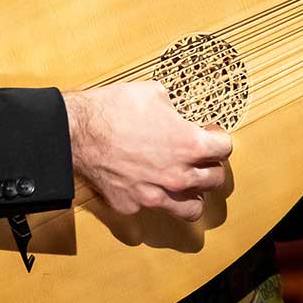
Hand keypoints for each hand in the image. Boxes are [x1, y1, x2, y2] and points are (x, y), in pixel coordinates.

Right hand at [63, 80, 232, 220]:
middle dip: (211, 166)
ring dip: (193, 194)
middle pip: (215, 180)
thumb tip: (176, 112)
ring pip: (192, 209)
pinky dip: (154, 198)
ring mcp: (156, 195)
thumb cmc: (113, 109)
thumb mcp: (153, 93)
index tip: (211, 134)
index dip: (219, 138)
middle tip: (201, 158)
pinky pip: (153, 208)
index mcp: (189, 145)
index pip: (224, 149)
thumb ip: (174, 109)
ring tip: (185, 183)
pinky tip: (147, 183)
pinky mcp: (133, 205)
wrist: (78, 132)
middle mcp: (178, 175)